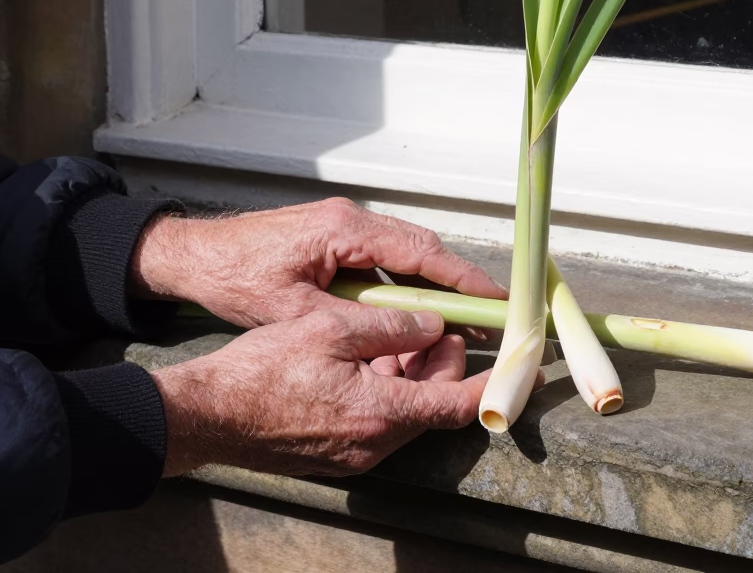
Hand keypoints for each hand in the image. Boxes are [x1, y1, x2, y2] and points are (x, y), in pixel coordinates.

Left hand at [130, 198, 505, 328]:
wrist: (195, 254)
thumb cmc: (235, 278)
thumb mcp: (294, 311)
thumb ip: (354, 319)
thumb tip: (409, 331)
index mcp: (345, 230)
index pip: (419, 252)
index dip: (461, 277)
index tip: (493, 299)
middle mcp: (351, 218)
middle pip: (421, 246)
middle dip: (456, 281)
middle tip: (486, 316)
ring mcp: (345, 223)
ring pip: (405, 250)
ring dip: (432, 283)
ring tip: (458, 319)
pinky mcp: (336, 235)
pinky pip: (384, 255)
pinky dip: (405, 281)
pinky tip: (413, 310)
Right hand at [150, 305, 491, 476]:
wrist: (208, 413)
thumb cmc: (260, 371)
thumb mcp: (330, 329)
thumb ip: (392, 327)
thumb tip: (434, 324)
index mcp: (378, 413)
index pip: (455, 405)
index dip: (490, 386)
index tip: (519, 372)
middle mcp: (372, 443)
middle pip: (433, 404)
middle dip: (442, 364)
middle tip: (434, 327)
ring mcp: (354, 453)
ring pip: (406, 410)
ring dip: (412, 373)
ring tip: (393, 334)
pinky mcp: (337, 453)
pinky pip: (380, 419)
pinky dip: (387, 387)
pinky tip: (367, 356)